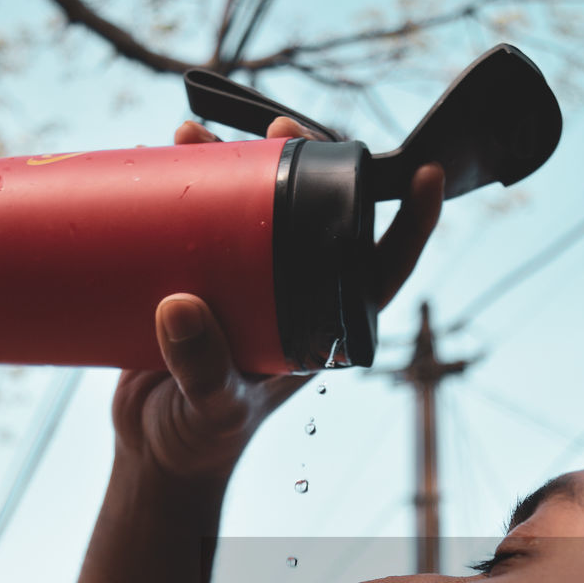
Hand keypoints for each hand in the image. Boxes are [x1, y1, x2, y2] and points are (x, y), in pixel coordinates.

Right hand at [112, 118, 442, 481]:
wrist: (154, 453)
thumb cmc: (200, 441)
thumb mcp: (213, 410)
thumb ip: (205, 370)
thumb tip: (182, 306)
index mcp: (318, 328)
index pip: (379, 271)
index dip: (411, 226)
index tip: (429, 174)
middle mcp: (288, 299)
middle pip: (313, 219)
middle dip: (304, 165)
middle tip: (281, 129)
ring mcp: (242, 287)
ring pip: (252, 209)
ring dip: (232, 164)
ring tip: (196, 134)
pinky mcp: (196, 281)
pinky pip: (198, 221)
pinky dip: (184, 183)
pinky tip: (167, 150)